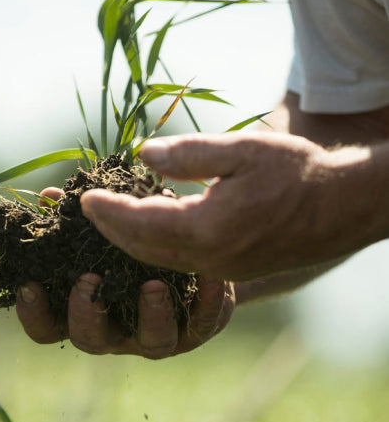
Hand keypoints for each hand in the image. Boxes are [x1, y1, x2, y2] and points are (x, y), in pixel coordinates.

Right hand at [15, 187, 234, 357]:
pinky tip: (211, 276)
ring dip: (150, 315)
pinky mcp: (197, 328)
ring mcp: (159, 335)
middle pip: (92, 340)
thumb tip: (49, 197)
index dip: (34, 313)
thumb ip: (81, 220)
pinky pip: (202, 322)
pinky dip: (207, 300)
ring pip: (152, 343)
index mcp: (90, 309)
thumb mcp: (110, 231)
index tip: (29, 284)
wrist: (193, 261)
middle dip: (86, 314)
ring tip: (153, 284)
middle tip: (89, 280)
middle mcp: (119, 330)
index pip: (49, 326)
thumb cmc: (138, 248)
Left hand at [80, 132, 368, 280]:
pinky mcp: (226, 271)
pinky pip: (176, 262)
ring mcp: (218, 270)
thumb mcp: (244, 150)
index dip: (108, 211)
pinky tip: (146, 229)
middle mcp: (208, 259)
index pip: (140, 224)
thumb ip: (190, 154)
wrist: (337, 209)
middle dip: (109, 230)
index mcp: (209, 229)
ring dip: (127, 241)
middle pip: (141, 248)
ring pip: (156, 260)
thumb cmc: (294, 173)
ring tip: (107, 220)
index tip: (84, 199)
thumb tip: (144, 153)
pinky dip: (152, 246)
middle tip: (87, 209)